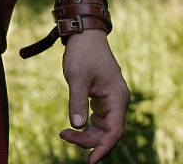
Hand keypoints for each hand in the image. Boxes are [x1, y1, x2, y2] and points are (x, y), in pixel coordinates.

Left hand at [59, 30, 130, 162]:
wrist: (83, 33)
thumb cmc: (83, 52)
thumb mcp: (77, 77)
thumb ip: (77, 101)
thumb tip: (76, 125)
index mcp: (117, 97)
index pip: (114, 131)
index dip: (103, 147)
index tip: (90, 160)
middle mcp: (117, 100)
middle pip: (107, 131)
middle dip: (88, 139)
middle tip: (65, 136)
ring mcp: (110, 99)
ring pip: (102, 126)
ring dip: (86, 133)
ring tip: (65, 133)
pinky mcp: (102, 96)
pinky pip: (97, 118)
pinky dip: (86, 124)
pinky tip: (73, 126)